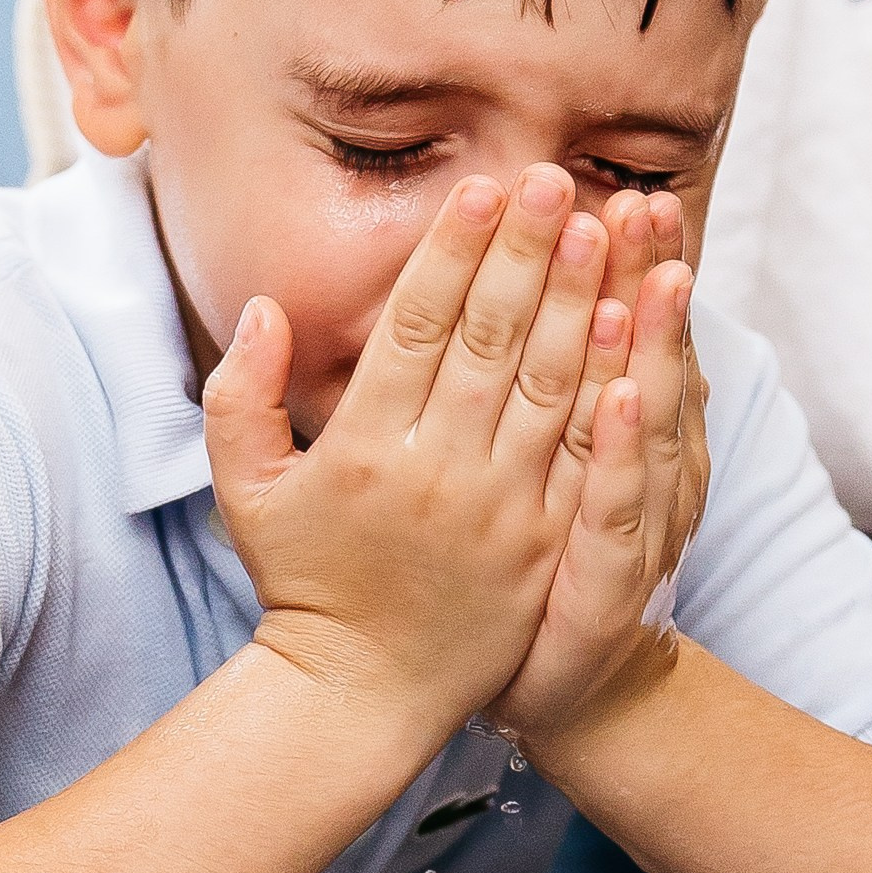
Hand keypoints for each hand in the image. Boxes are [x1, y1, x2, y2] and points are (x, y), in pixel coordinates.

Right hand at [202, 167, 610, 756]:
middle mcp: (435, 471)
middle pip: (491, 338)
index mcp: (363, 448)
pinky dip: (611, 386)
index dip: (454, 251)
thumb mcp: (245, 490)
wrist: (364, 693)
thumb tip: (264, 306)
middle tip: (560, 180)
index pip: (416, 326)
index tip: (484, 186)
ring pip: (549, 384)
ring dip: (581, 298)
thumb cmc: (304, 580)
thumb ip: (241, 396)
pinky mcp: (546, 544)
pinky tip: (630, 329)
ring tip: (607, 229)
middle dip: (529, 251)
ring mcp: (498, 509)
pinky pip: (584, 451)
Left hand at [491, 192, 710, 754]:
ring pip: (647, 419)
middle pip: (643, 357)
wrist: (561, 682)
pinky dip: (623, 450)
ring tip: (652, 275)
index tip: (626, 190)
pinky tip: (621, 396)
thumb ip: (548, 377)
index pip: (626, 329)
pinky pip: (619, 506)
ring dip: (653, 346)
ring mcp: (634, 520)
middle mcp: (638, 464)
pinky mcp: (612, 578)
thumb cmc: (541, 559)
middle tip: (645, 200)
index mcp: (617, 426)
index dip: (631, 263)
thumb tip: (555, 290)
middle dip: (644, 276)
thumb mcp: (557, 462)